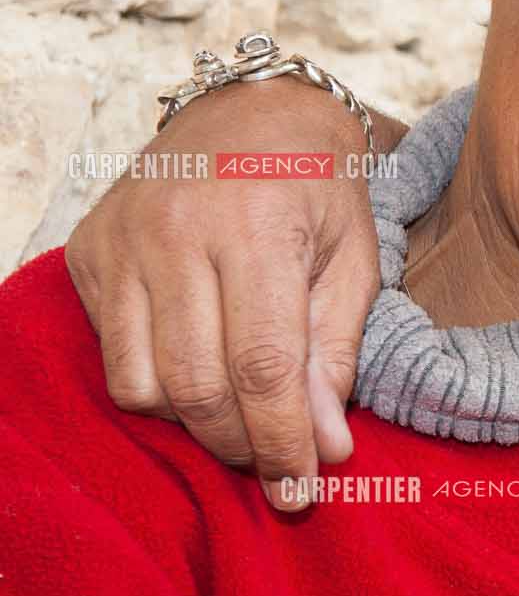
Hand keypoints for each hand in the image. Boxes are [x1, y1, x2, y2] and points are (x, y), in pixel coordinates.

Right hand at [61, 80, 383, 508]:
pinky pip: (114, 356)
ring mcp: (123, 242)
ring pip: (143, 383)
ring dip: (196, 426)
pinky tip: (200, 376)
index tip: (301, 489)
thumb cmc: (318, 185)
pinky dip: (156, 389)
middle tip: (278, 468)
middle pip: (198, 385)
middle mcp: (176, 233)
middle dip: (241, 445)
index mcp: (256, 228)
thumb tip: (325, 447)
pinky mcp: (88, 252)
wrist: (251, 107)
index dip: (281, 440)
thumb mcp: (354, 258)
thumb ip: (335, 352)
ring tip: (244, 422)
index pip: (262, 365)